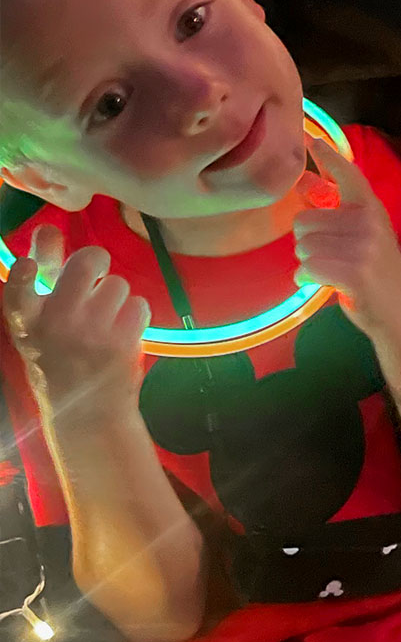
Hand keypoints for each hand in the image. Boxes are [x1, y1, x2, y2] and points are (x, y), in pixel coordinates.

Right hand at [2, 230, 152, 430]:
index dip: (25, 274)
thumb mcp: (36, 322)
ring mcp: (91, 333)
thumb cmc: (57, 357)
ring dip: (115, 297)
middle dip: (95, 261)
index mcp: (25, 322)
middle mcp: (56, 325)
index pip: (18, 292)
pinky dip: (135, 314)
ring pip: (118, 283)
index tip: (29, 266)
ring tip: (103, 319)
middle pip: (89, 261)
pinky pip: (140, 303)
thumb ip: (40, 275)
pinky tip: (122, 331)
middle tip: (93, 273)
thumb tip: (48, 228)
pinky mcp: (123, 342)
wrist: (87, 413)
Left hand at [292, 145, 400, 342]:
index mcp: (373, 210)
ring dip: (309, 263)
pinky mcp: (354, 271)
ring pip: (302, 246)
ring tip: (333, 273)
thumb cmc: (379, 277)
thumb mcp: (363, 237)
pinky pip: (306, 268)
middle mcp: (369, 222)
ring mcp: (363, 246)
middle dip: (307, 243)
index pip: (347, 175)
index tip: (309, 137)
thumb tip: (304, 182)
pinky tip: (323, 284)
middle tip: (332, 258)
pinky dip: (307, 279)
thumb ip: (335, 212)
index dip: (327, 155)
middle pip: (304, 220)